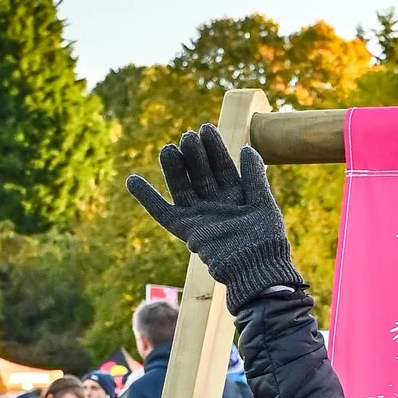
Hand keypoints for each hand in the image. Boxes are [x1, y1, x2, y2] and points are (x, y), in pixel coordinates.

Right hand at [126, 124, 300, 310]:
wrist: (256, 268)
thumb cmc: (265, 239)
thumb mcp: (263, 203)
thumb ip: (254, 176)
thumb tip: (246, 147)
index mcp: (236, 195)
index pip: (221, 165)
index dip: (214, 147)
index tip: (206, 128)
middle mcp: (215, 203)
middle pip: (200, 172)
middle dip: (194, 154)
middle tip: (187, 136)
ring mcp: (200, 215)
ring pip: (182, 186)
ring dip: (174, 167)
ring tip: (168, 149)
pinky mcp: (186, 230)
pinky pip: (162, 212)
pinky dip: (147, 198)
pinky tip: (132, 180)